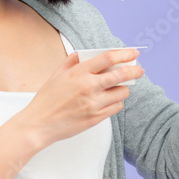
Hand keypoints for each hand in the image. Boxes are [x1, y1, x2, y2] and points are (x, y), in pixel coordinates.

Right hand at [22, 49, 143, 147]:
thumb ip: (71, 62)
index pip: (108, 58)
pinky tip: (109, 101)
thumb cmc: (46, 100)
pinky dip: (116, 102)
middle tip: (139, 70)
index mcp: (78, 73)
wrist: (39, 124)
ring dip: (123, 89)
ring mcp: (93, 103)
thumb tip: (84, 54)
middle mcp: (88, 86)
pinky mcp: (96, 118)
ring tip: (118, 88)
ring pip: (122, 92)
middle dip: (134, 71)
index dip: (125, 54)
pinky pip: (116, 107)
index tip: (133, 54)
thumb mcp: (56, 75)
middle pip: (121, 74)